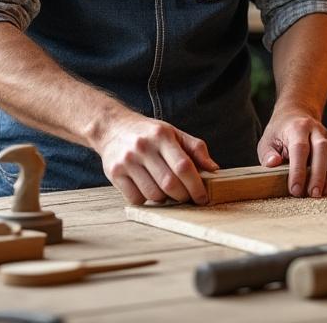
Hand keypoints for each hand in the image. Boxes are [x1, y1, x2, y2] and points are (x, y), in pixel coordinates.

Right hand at [94, 110, 217, 205]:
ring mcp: (127, 161)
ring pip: (153, 194)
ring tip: (167, 190)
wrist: (112, 127)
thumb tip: (213, 169)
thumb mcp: (174, 133)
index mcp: (162, 136)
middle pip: (169, 183)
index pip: (183, 166)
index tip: (203, 197)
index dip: (196, 186)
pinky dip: (146, 200)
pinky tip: (148, 189)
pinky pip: (136, 198)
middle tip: (187, 197)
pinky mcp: (114, 173)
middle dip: (183, 196)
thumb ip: (195, 149)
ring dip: (165, 199)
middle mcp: (143, 147)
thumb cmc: (149, 133)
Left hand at [257, 106, 326, 197]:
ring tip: (326, 193)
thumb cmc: (280, 133)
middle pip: (323, 149)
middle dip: (319, 174)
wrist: (296, 115)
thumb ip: (268, 154)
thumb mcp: (267, 141)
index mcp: (297, 128)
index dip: (298, 170)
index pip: (299, 148)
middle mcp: (316, 130)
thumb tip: (272, 163)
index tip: (295, 189)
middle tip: (314, 194)